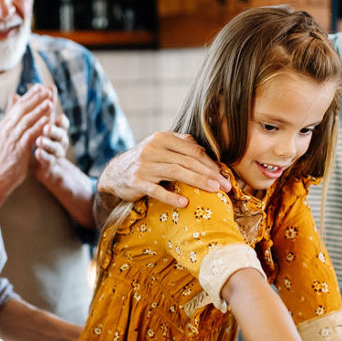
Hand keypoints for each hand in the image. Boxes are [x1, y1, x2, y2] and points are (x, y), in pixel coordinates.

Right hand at [0, 84, 55, 204]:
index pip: (18, 105)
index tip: (40, 86)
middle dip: (35, 99)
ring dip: (38, 111)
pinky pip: (29, 135)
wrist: (1, 175)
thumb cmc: (8, 154)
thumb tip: (15, 95)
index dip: (29, 95)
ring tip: (49, 102)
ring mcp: (12, 138)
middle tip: (47, 90)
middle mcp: (8, 128)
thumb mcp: (9, 132)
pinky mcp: (18, 149)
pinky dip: (38, 127)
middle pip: (22, 109)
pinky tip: (47, 121)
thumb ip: (13, 115)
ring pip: (26, 121)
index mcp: (6, 124)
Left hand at [32, 111, 75, 184]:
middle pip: (60, 133)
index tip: (52, 108)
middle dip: (54, 129)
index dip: (59, 116)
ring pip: (55, 147)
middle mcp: (60, 139)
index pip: (61, 120)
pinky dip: (43, 156)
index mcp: (58, 129)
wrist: (46, 165)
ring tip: (39, 141)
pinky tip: (37, 153)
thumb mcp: (43, 122)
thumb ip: (41, 106)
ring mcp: (56, 152)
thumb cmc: (44, 140)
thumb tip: (38, 86)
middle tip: (47, 126)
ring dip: (47, 143)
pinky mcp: (50, 163)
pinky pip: (48, 160)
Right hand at [97, 132, 228, 210]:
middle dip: (210, 174)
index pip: (193, 150)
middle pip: (188, 161)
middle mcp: (153, 148)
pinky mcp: (136, 182)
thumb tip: (208, 152)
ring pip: (176, 172)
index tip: (225, 175)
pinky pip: (156, 190)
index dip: (211, 163)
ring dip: (198, 181)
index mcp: (162, 138)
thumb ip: (182, 146)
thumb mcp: (161, 147)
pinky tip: (184, 202)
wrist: (115, 173)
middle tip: (226, 186)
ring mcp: (144, 165)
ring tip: (214, 191)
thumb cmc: (145, 161)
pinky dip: (171, 196)